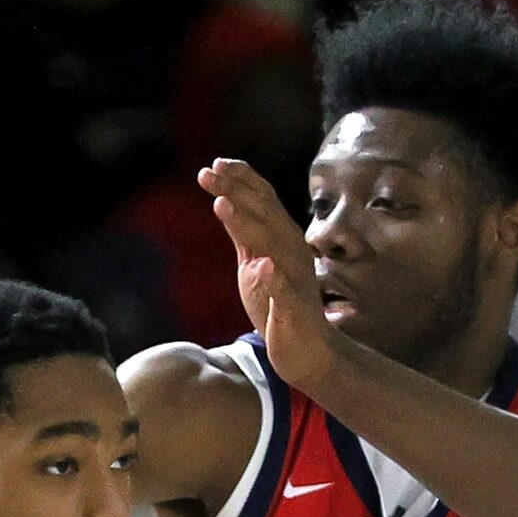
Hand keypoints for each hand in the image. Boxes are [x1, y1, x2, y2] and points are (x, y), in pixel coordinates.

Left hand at [199, 157, 343, 393]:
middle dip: (237, 191)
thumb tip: (224, 201)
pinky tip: (263, 266)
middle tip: (209, 173)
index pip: (264, 200)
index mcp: (283, 239)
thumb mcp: (254, 265)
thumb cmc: (279, 307)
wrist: (308, 352)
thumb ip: (244, 235)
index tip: (214, 164)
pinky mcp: (296, 309)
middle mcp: (293, 251)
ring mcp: (296, 279)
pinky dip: (276, 278)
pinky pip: (286, 291)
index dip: (242, 180)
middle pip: (265, 213)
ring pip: (274, 245)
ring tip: (223, 204)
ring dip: (249, 224)